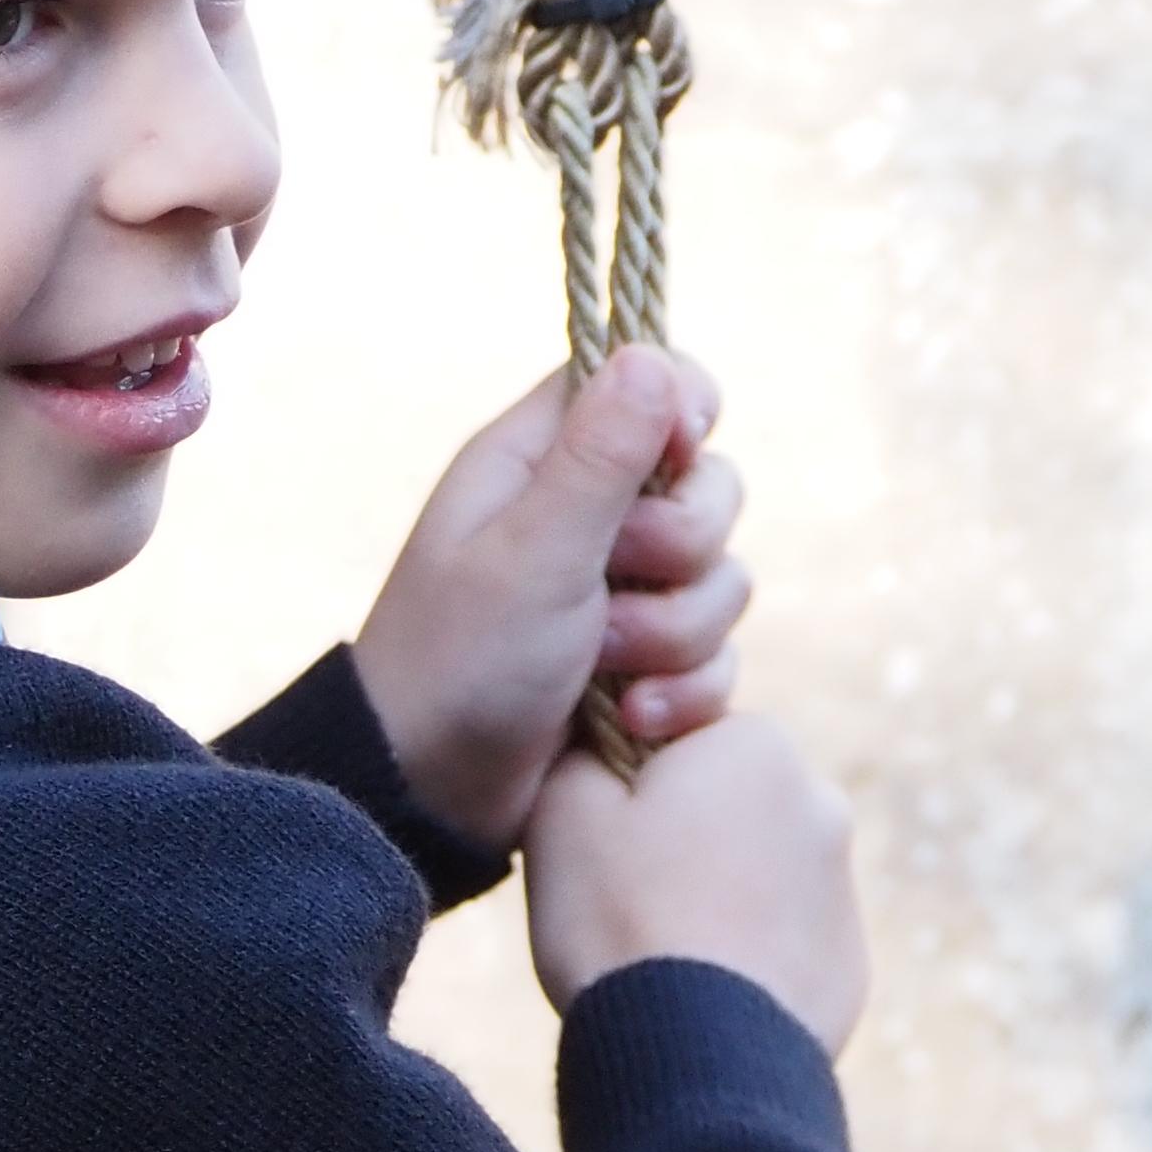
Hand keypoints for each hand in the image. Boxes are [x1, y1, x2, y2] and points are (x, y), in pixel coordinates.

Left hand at [346, 351, 748, 853]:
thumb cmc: (459, 664)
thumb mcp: (531, 554)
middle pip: (708, 484)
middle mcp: (582, 516)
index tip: (678, 458)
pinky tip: (633, 719)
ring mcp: (616, 592)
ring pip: (722, 577)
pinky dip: (685, 689)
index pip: (647, 382)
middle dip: (684, 548)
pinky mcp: (640, 661)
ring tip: (607, 668)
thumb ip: (598, 459)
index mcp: (540, 462)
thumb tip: (649, 355)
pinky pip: (716, 653)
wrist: (429, 796)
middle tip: (614, 586)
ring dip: (677, 633)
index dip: (684, 412)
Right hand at [522, 710, 869, 1052]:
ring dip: (715, 896)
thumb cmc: (620, 917)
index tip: (602, 835)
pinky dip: (744, 956)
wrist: (692, 1053)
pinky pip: (781, 943)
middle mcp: (820, 800)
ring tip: (659, 952)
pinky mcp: (849, 964)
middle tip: (624, 897)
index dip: (630, 784)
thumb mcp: (561, 809)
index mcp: (755, 744)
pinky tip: (699, 993)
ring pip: (757, 873)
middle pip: (727, 804)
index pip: (681, 738)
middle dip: (683, 836)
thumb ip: (581, 753)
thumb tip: (595, 747)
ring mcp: (843, 887)